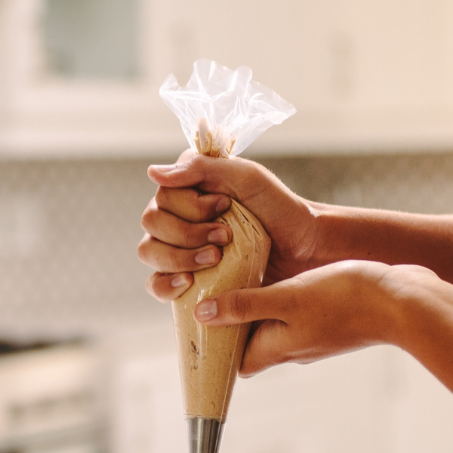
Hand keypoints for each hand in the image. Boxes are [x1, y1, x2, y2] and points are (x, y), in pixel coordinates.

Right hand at [137, 150, 321, 301]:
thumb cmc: (279, 207)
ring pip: (149, 252)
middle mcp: (178, 215)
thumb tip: (153, 173)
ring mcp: (179, 248)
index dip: (190, 205)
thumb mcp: (246, 177)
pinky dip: (165, 284)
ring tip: (215, 259)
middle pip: (152, 223)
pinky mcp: (187, 278)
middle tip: (225, 237)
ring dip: (179, 256)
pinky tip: (188, 283)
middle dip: (188, 233)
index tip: (225, 206)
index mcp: (188, 188)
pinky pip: (155, 284)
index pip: (162, 195)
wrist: (304, 249)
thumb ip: (202, 168)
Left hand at [195, 261, 445, 375]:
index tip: (201, 319)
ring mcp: (315, 336)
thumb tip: (203, 315)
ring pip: (274, 326)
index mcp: (278, 348)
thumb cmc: (346, 299)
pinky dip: (282, 298)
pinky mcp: (332, 320)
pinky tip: (281, 272)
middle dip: (234, 321)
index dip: (217, 346)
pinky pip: (297, 314)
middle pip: (252, 343)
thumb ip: (245, 306)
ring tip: (242, 275)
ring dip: (257, 306)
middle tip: (217, 287)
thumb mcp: (287, 298)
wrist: (403, 301)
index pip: (236, 362)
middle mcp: (294, 349)